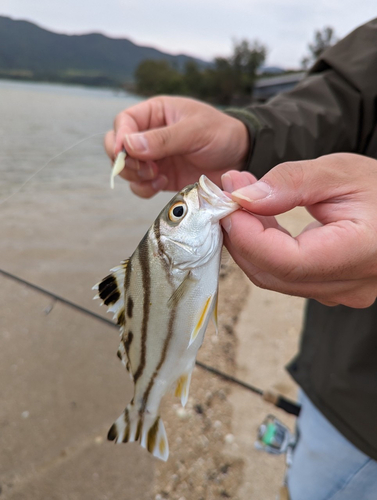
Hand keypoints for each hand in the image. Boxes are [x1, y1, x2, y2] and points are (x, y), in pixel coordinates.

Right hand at [104, 96, 248, 196]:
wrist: (240, 159)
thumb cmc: (221, 135)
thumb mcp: (195, 131)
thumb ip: (163, 138)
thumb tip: (129, 145)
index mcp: (156, 113)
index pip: (124, 122)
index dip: (119, 138)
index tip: (123, 153)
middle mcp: (150, 135)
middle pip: (118, 147)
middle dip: (126, 161)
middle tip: (147, 169)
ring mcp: (154, 158)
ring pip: (127, 169)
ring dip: (136, 177)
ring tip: (157, 176)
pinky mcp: (160, 178)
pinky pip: (140, 186)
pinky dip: (145, 189)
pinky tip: (162, 184)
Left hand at [221, 153, 376, 307]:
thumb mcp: (340, 172)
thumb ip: (291, 184)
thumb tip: (242, 198)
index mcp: (359, 254)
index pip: (285, 261)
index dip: (247, 235)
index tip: (227, 203)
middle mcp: (348, 286)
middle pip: (272, 273)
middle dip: (240, 235)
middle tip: (227, 195)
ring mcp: (338, 293)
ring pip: (273, 276)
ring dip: (249, 240)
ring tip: (240, 199)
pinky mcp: (328, 288)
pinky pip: (284, 274)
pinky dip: (263, 248)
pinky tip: (257, 218)